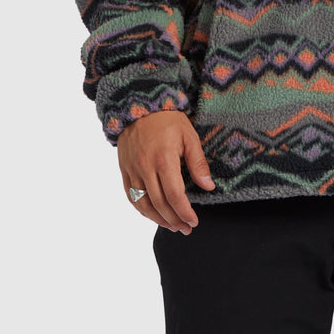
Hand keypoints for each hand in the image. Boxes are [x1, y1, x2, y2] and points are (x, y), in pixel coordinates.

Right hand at [117, 110, 214, 233]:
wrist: (139, 104)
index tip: (194, 222)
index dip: (185, 212)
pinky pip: (131, 197)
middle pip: (159, 204)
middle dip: (174, 220)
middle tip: (186, 228)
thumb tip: (208, 187)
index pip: (175, 195)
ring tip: (172, 226)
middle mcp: (145, 168)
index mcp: (163, 159)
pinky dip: (142, 211)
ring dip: (158, 220)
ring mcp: (132, 170)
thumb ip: (198, 162)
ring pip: (144, 205)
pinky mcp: (124, 170)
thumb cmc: (167, 119)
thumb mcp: (188, 135)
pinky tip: (153, 215)